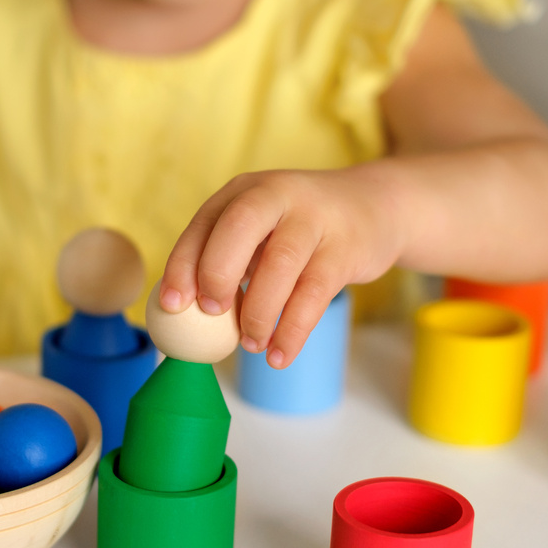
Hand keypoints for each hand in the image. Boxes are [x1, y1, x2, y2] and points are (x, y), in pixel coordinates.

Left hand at [160, 166, 406, 368]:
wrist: (375, 208)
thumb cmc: (300, 230)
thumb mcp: (262, 229)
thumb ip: (228, 259)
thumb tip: (185, 314)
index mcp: (244, 192)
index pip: (204, 224)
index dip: (183, 265)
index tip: (171, 305)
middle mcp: (278, 195)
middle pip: (241, 227)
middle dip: (218, 273)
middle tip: (212, 314)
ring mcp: (315, 219)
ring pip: (281, 264)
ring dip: (259, 311)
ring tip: (250, 344)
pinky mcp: (345, 249)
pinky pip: (315, 294)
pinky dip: (293, 330)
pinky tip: (279, 354)